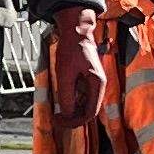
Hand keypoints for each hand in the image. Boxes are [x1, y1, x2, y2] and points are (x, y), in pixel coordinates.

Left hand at [45, 4, 107, 129]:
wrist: (75, 32)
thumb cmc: (71, 49)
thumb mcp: (65, 74)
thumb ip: (66, 95)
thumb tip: (67, 114)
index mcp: (97, 84)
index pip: (90, 113)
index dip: (74, 121)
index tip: (59, 121)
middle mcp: (98, 86)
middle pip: (88, 112)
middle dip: (72, 118)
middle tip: (55, 120)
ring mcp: (94, 84)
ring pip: (84, 106)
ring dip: (71, 112)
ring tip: (56, 113)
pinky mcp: (88, 82)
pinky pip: (81, 98)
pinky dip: (72, 103)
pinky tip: (60, 102)